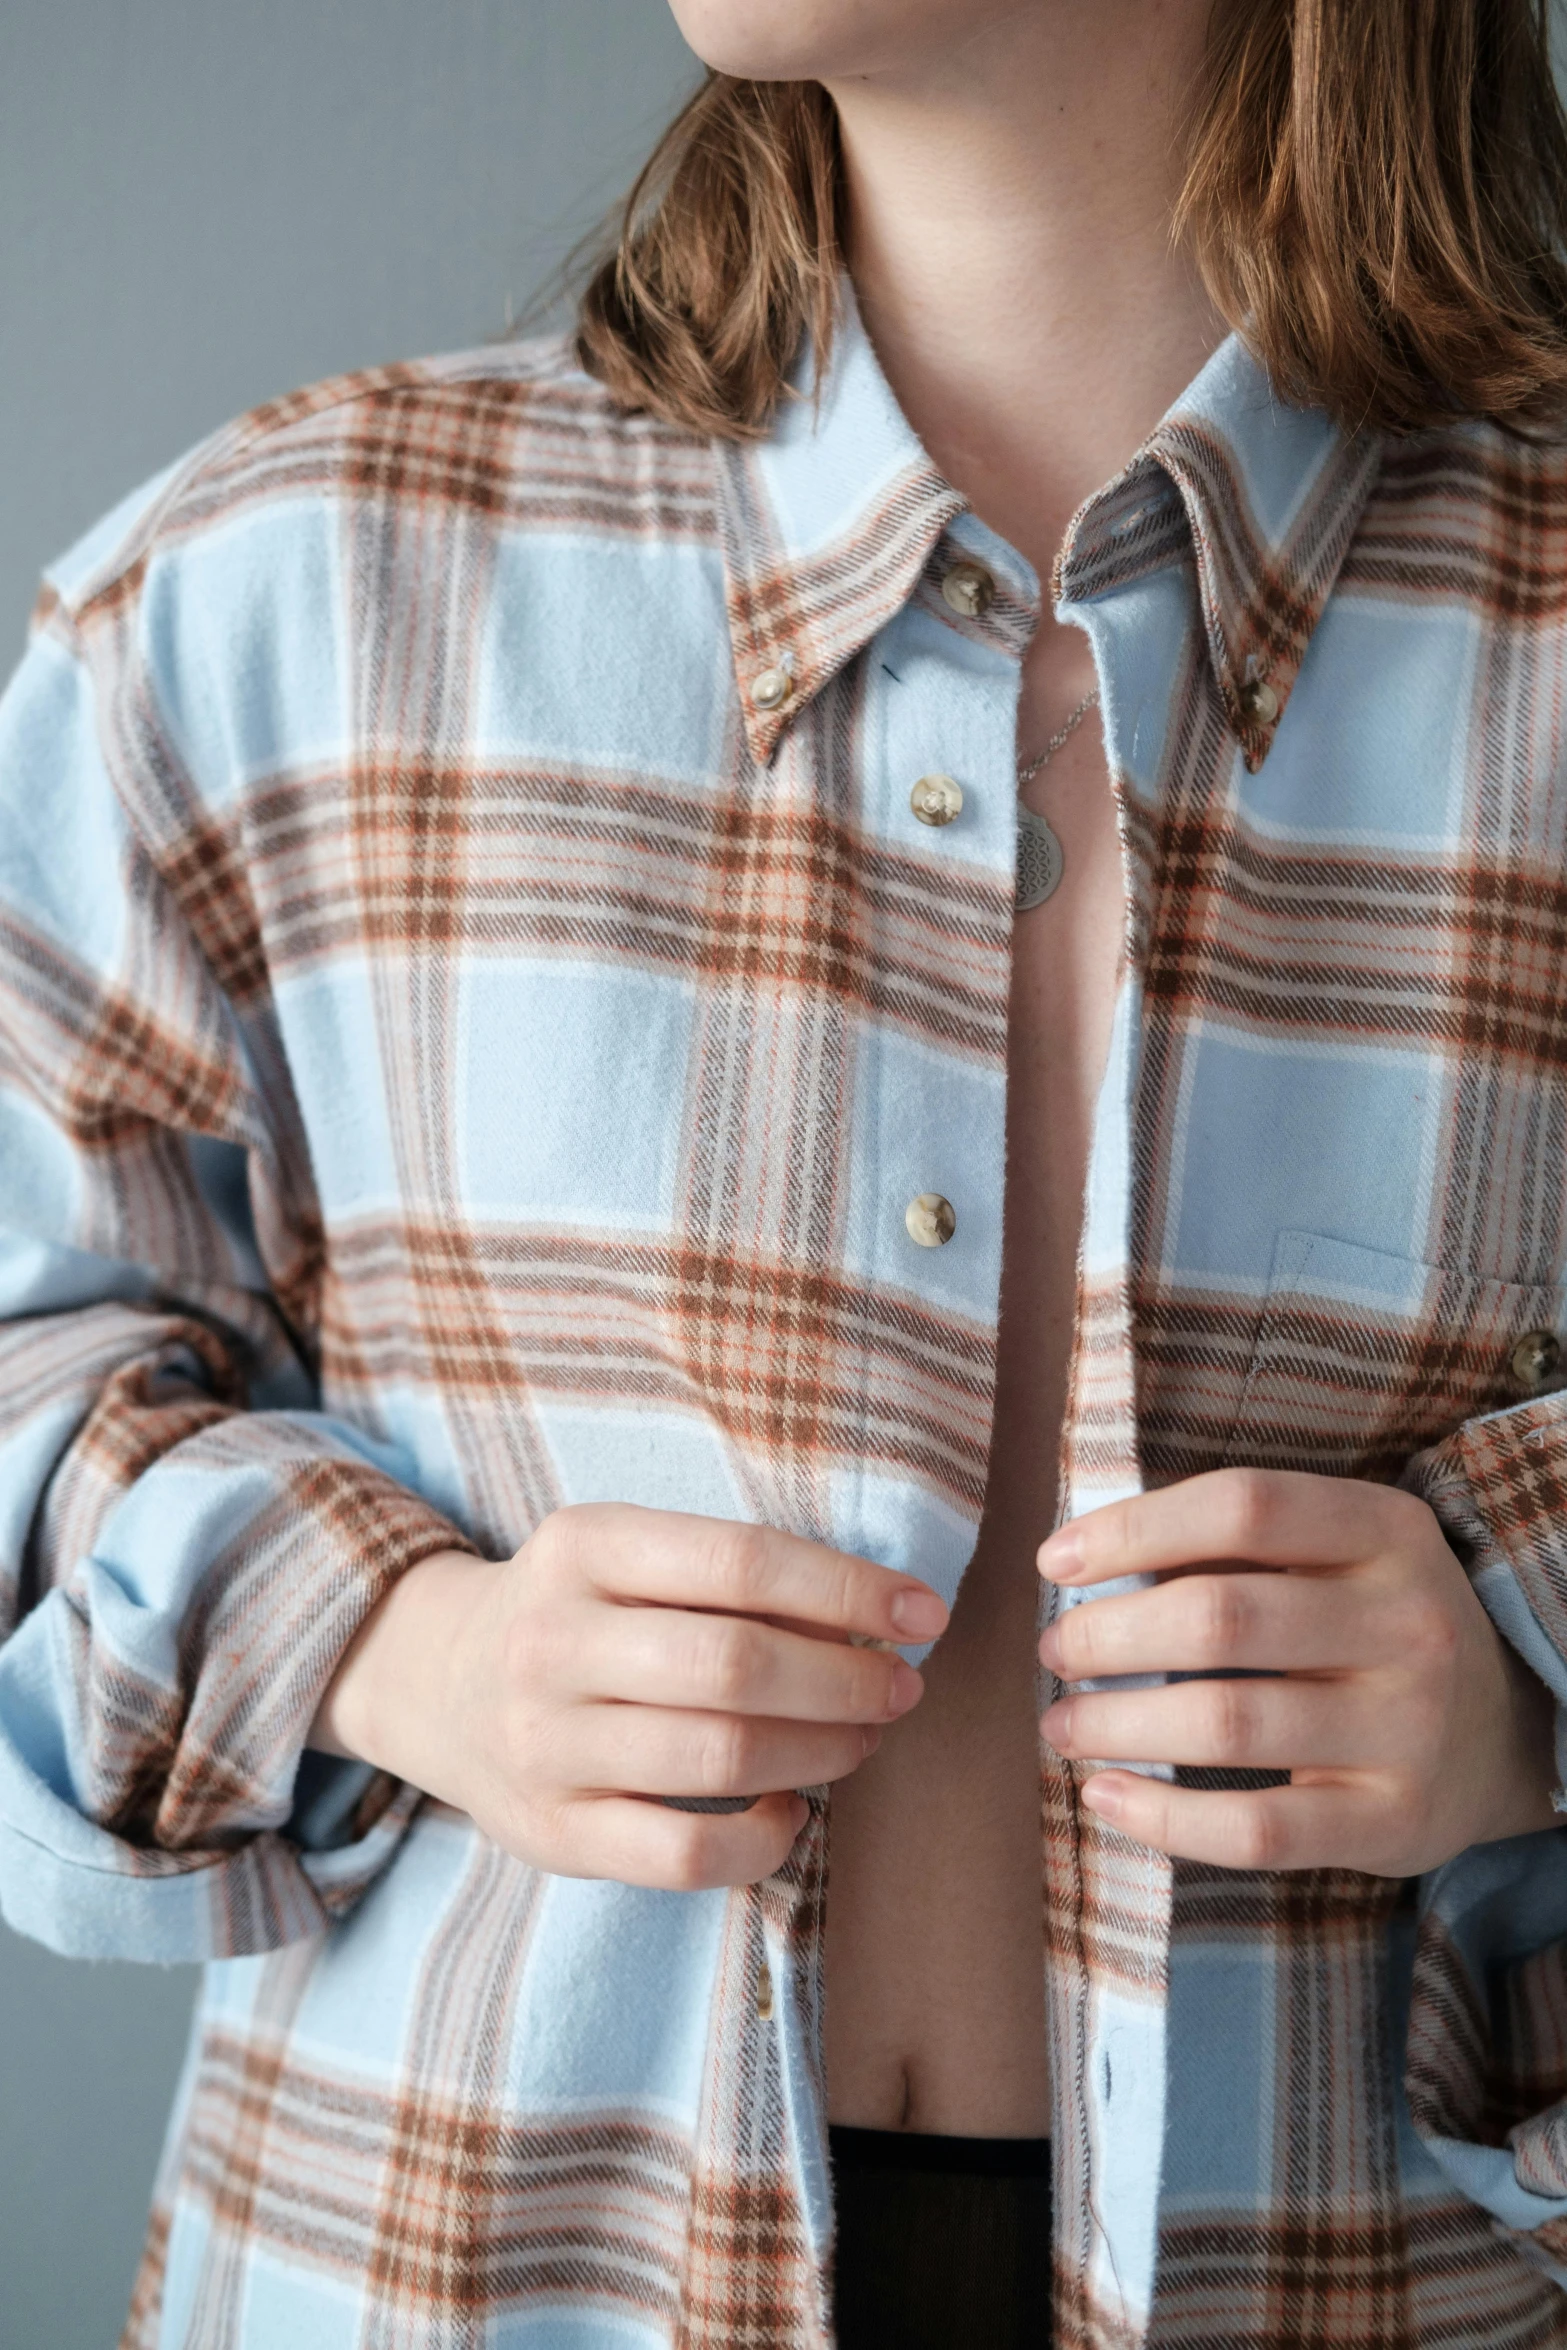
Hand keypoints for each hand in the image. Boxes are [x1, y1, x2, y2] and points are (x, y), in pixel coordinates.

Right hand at [311, 1504, 946, 1890]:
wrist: (436, 1682)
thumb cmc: (579, 1610)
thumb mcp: (628, 1555)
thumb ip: (729, 1576)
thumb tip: (877, 1615)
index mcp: (582, 1546)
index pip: (740, 1561)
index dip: (848, 1588)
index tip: (922, 1611)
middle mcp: (553, 1642)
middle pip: (736, 1665)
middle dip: (846, 1679)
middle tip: (899, 1687)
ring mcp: (546, 1744)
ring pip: (720, 1759)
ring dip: (822, 1750)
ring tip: (862, 1739)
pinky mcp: (552, 1834)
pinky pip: (685, 1856)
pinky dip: (764, 1839)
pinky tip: (790, 1810)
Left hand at [1036, 1469, 1558, 1874]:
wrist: (1507, 1733)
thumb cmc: (1371, 1624)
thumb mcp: (1339, 1554)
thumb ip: (1235, 1546)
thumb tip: (1080, 1560)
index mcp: (1387, 1531)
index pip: (1242, 1506)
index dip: (1133, 1529)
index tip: (1055, 1561)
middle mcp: (1408, 1622)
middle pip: (1221, 1617)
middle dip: (1108, 1635)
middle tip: (1057, 1651)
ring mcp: (1409, 1727)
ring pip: (1228, 1722)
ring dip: (1116, 1724)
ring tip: (1063, 1723)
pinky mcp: (1393, 1821)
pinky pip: (1258, 1829)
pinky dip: (1163, 1818)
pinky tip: (1105, 1797)